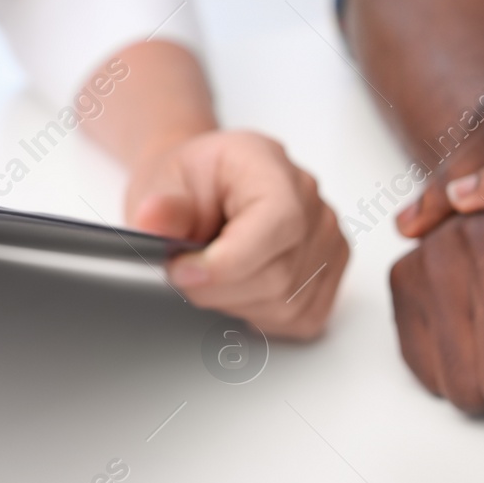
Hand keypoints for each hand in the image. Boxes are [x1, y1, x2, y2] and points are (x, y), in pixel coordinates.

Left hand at [126, 131, 348, 339]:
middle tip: (184, 272)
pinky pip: (301, 317)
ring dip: (237, 303)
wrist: (202, 186)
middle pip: (279, 274)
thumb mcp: (161, 182)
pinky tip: (238, 288)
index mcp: (270, 166)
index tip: (181, 270)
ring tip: (212, 274)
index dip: (228, 263)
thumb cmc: (188, 182)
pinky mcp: (329, 271)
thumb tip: (154, 219)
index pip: (278, 224)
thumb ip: (162, 206)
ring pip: (288, 304)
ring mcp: (328, 237)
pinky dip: (262, 315)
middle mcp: (310, 200)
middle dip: (219, 288)